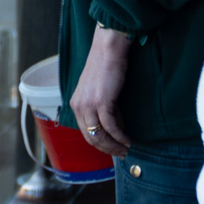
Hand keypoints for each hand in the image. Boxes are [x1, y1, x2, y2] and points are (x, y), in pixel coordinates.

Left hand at [68, 25, 131, 156]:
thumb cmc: (107, 66)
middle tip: (121, 154)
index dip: (99, 143)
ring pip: (100, 135)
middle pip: (91, 137)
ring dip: (114, 146)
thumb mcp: (99, 91)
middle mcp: (78, 106)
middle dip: (107, 149)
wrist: (108, 49)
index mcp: (76, 104)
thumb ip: (103, 108)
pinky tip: (128, 140)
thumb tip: (114, 127)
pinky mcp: (101, 102)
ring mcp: (88, 105)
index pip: (85, 132)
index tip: (112, 149)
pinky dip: (120, 136)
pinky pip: (110, 127)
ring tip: (126, 150)